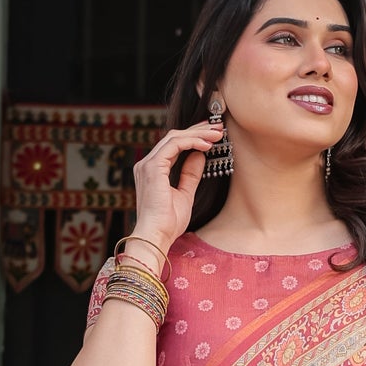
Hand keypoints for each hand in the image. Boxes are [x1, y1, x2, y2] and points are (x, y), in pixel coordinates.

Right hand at [131, 121, 224, 257]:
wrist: (156, 236)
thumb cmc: (168, 223)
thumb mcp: (185, 195)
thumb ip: (190, 175)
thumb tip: (200, 156)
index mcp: (153, 170)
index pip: (174, 145)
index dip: (194, 137)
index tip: (212, 136)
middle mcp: (147, 164)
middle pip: (174, 136)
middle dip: (198, 130)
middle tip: (218, 128)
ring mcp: (148, 164)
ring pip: (174, 137)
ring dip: (198, 134)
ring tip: (217, 135)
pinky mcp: (153, 167)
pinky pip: (174, 145)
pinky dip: (192, 142)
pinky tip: (207, 145)